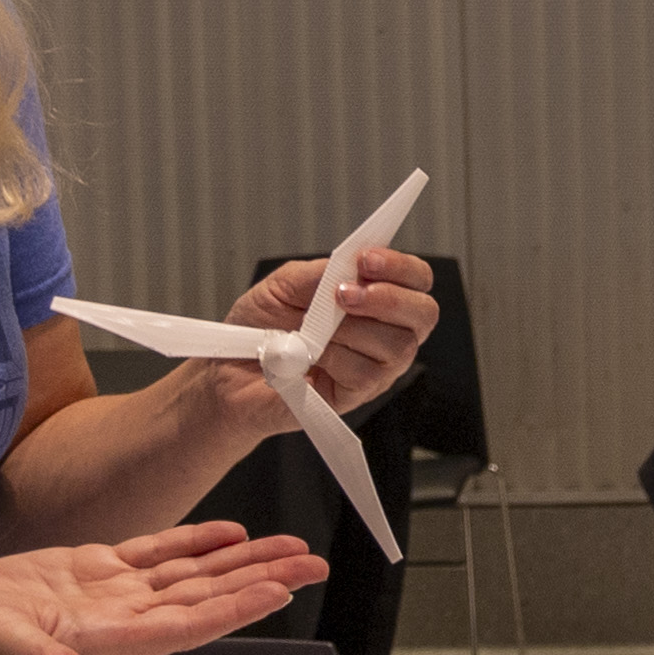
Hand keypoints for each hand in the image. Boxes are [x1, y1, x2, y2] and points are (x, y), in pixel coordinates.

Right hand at [0, 521, 327, 654]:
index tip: (279, 592)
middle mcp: (121, 617)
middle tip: (315, 563)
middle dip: (261, 579)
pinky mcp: (92, 569)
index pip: (186, 623)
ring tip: (291, 546)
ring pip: (191, 574)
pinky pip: (156, 554)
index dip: (233, 608)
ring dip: (242, 560)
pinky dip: (195, 542)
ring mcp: (111, 593)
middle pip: (206, 597)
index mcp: (106, 637)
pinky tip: (230, 533)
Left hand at [224, 245, 440, 417]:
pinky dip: (333, 358)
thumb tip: (351, 265)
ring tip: (312, 330)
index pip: (415, 280)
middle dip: (387, 298)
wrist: (229, 372)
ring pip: (396, 345)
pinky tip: (309, 357)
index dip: (401, 267)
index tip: (366, 259)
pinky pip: (365, 373)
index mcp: (375, 300)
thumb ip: (321, 273)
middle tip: (344, 295)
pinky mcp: (357, 395)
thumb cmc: (258, 328)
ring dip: (349, 331)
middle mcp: (386, 333)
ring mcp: (377, 367)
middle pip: (424, 314)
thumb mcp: (284, 285)